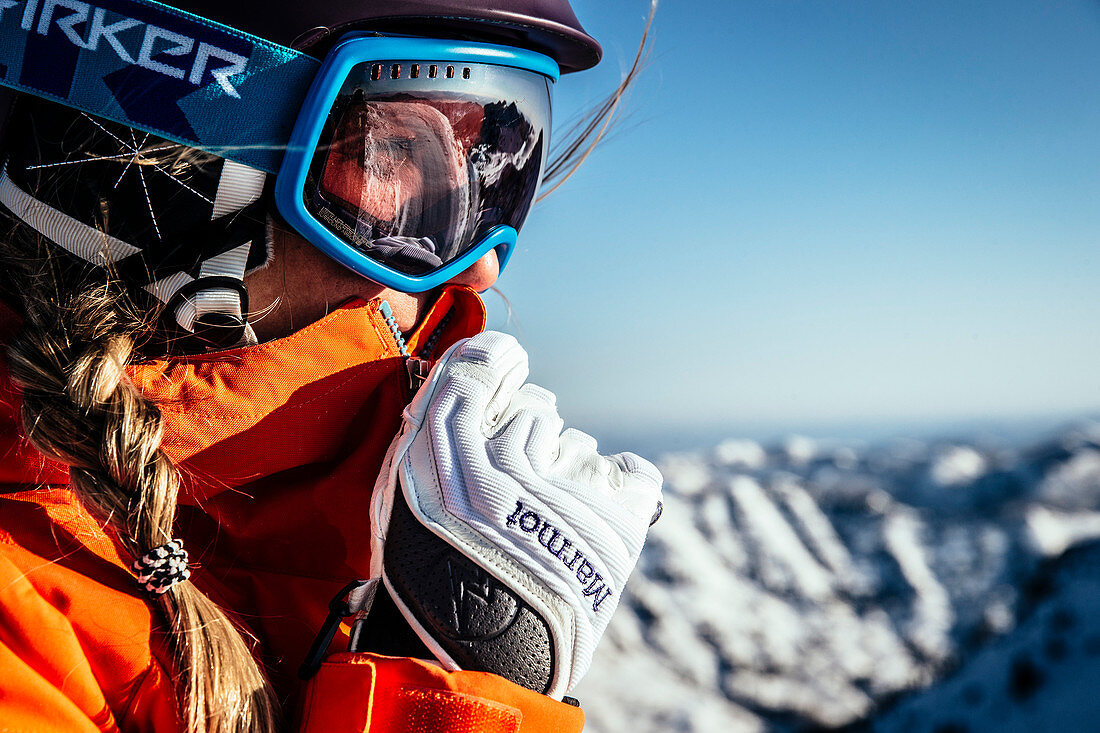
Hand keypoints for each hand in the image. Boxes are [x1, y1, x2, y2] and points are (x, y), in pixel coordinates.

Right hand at [367, 331, 662, 698]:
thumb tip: (473, 374)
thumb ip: (429, 436)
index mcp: (442, 460)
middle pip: (535, 408)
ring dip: (563, 471)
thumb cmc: (439, 584)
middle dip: (527, 435)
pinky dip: (620, 488)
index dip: (494, 362)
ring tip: (544, 524)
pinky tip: (596, 513)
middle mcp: (504, 466)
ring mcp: (565, 494)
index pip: (478, 370)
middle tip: (515, 485)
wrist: (488, 664)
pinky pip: (633, 474)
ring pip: (577, 442)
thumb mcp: (405, 504)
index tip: (505, 363)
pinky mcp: (616, 525)